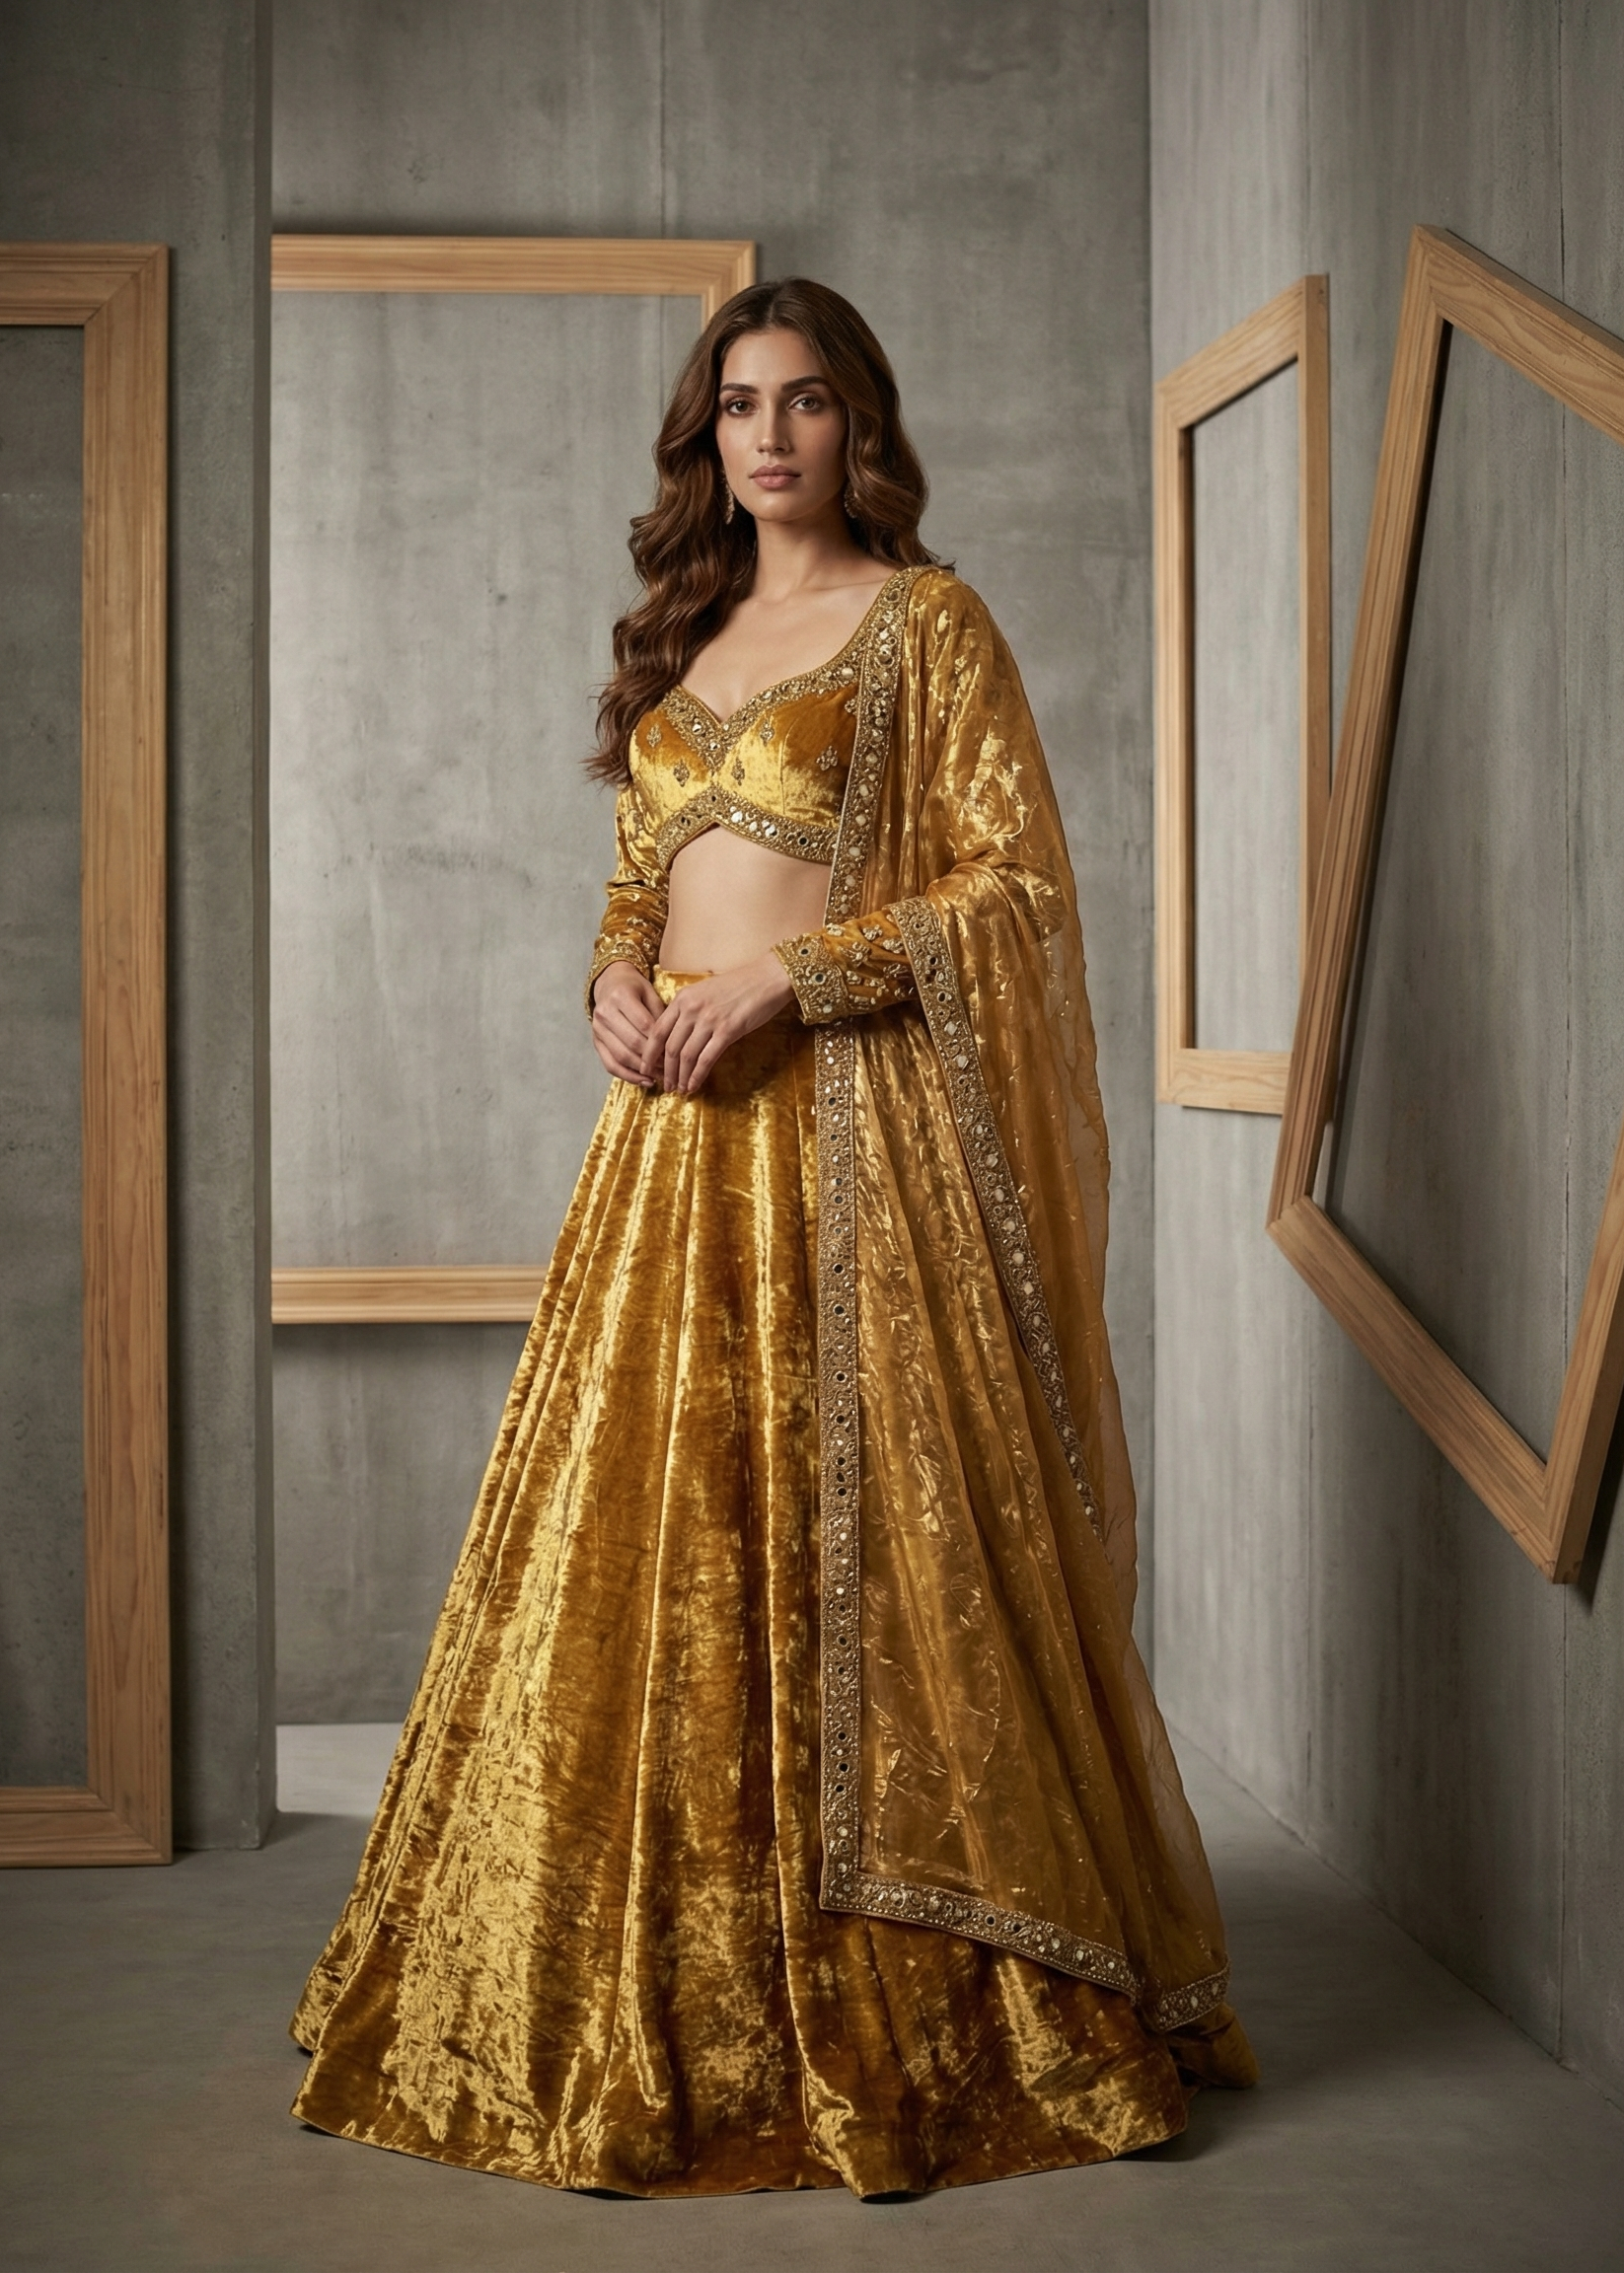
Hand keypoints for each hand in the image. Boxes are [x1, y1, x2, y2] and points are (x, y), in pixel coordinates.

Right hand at [590, 961, 662, 1085]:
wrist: (610, 984)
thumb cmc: (635, 989)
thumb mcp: (650, 993)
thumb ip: (660, 1015)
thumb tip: (671, 1045)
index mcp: (620, 996)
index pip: (644, 1025)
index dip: (661, 1041)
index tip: (676, 1053)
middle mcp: (605, 1012)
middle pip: (632, 1043)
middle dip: (653, 1059)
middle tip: (671, 1068)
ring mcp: (597, 1029)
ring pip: (621, 1056)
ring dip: (642, 1070)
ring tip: (661, 1077)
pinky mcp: (595, 1042)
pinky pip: (610, 1065)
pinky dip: (628, 1076)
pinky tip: (644, 1081)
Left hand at [642, 952, 795, 1093]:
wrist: (768, 977)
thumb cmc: (739, 986)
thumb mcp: (705, 992)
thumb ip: (689, 1010)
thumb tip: (678, 1037)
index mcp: (683, 998)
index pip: (657, 1031)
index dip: (649, 1054)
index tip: (646, 1068)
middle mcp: (692, 1008)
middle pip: (669, 1047)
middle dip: (665, 1071)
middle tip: (664, 1086)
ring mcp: (709, 1019)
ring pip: (685, 1056)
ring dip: (680, 1077)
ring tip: (679, 1090)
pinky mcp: (728, 1031)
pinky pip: (706, 1059)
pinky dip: (697, 1076)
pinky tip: (694, 1086)